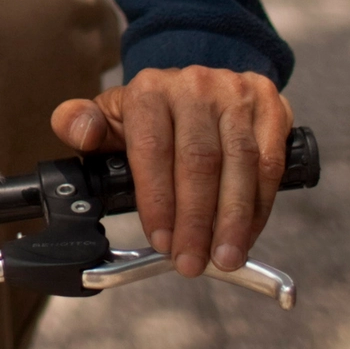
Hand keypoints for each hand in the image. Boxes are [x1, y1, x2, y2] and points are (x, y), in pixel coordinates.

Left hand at [51, 66, 292, 277]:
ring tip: (224, 258)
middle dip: (196, 221)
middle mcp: (194, 85)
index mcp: (150, 90)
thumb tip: (82, 133)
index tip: (160, 241)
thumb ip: (79, 124)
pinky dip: (259, 205)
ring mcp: (236, 93)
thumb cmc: (149, 115)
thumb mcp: (107, 116)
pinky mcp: (270, 105)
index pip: (153, 150)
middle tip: (192, 262)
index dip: (158, 200)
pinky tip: (246, 234)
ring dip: (233, 219)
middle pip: (199, 161)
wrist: (194, 87)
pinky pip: (270, 162)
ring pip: (240, 163)